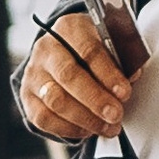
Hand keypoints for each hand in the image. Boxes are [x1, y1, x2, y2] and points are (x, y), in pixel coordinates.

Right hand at [19, 7, 132, 139]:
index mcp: (70, 28)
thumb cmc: (91, 50)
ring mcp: (34, 73)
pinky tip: (87, 130)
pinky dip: (68, 129)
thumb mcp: (109, 44)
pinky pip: (43, 118)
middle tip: (115, 114)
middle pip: (69, 76)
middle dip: (95, 100)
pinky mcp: (27, 96)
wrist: (64, 52)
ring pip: (55, 100)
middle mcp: (47, 49)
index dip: (108, 74)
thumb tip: (131, 78)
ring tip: (108, 127)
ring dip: (85, 119)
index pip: (88, 51)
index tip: (124, 92)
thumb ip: (121, 60)